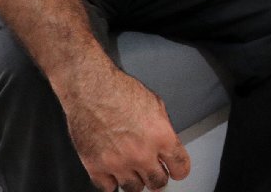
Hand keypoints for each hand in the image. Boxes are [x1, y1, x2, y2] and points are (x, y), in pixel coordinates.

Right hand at [59, 65, 189, 191]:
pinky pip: (109, 188)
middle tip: (154, 171)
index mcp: (160, 136)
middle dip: (158, 177)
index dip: (180, 169)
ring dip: (136, 181)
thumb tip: (166, 144)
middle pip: (158, 183)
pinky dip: (112, 182)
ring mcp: (118, 163)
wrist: (90, 88)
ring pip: (134, 188)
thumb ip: (163, 128)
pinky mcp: (96, 166)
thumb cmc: (119, 90)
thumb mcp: (155, 104)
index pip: (180, 167)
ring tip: (134, 170)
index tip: (177, 170)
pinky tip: (114, 172)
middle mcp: (141, 153)